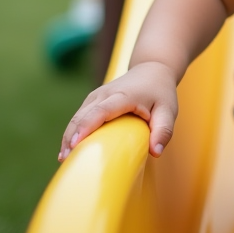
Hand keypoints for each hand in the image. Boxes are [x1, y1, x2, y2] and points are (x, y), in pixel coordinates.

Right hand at [58, 61, 178, 160]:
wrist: (152, 70)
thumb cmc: (160, 93)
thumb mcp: (168, 110)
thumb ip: (164, 130)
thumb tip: (155, 152)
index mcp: (123, 96)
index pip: (100, 112)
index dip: (86, 128)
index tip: (74, 145)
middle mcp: (104, 94)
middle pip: (82, 117)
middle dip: (71, 138)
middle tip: (66, 162)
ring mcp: (95, 96)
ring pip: (77, 117)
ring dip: (68, 137)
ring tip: (65, 160)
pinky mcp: (92, 100)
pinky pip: (78, 117)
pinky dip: (72, 133)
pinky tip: (68, 151)